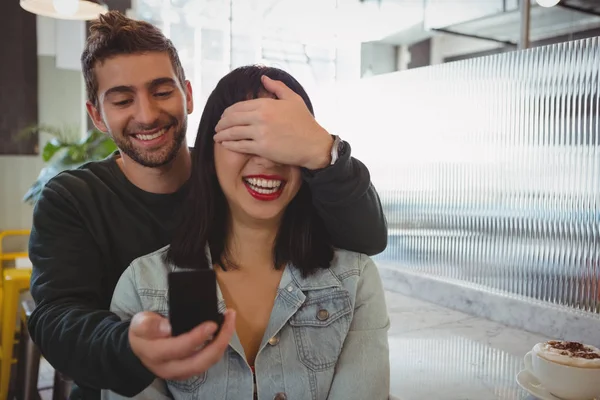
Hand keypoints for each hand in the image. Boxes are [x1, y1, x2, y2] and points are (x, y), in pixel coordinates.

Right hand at [129, 310, 235, 380]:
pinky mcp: (190, 371)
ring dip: (222, 343)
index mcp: (156, 355)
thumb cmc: (142, 333)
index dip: (197, 338)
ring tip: (230, 321)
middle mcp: (170, 368)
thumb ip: (149, 325)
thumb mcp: (139, 323)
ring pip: (207, 363)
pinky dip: (219, 346)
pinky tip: (224, 330)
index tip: (212, 324)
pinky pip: (208, 361)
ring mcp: (181, 372)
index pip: (179, 349)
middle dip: (219, 342)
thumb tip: (167, 327)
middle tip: (229, 320)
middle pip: (199, 362)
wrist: (140, 349)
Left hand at [214, 75, 333, 169]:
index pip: (238, 106)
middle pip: (232, 119)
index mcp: (266, 104)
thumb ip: (277, 87)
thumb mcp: (293, 99)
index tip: (224, 116)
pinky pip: (240, 146)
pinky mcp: (262, 148)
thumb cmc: (305, 122)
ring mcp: (260, 133)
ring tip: (217, 137)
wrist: (314, 144)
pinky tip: (225, 145)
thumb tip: (263, 78)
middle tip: (217, 127)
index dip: (227, 112)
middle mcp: (261, 117)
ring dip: (222, 135)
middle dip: (221, 123)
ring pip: (233, 133)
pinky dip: (230, 146)